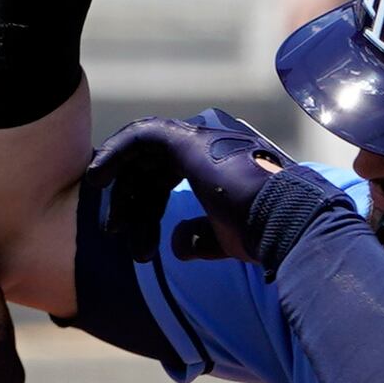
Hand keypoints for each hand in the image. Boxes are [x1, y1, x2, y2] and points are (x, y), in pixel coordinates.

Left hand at [88, 110, 293, 262]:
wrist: (286, 224)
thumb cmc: (262, 234)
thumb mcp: (224, 238)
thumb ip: (199, 237)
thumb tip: (176, 245)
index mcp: (220, 165)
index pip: (169, 175)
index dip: (146, 204)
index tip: (133, 238)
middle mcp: (211, 146)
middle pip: (153, 166)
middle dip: (131, 201)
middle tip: (115, 233)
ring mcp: (201, 140)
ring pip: (144, 153)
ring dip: (122, 187)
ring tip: (110, 225)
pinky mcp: (190, 142)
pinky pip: (141, 137)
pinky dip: (116, 153)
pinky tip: (98, 179)